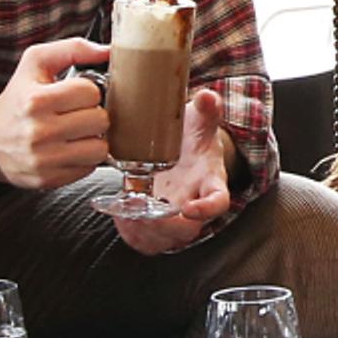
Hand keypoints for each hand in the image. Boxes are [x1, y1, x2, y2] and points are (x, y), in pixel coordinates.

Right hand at [0, 38, 109, 189]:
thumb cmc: (17, 98)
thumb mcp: (35, 63)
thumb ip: (73, 49)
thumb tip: (109, 51)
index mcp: (36, 100)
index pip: (91, 92)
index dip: (88, 91)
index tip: (75, 94)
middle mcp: (39, 131)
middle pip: (100, 120)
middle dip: (93, 114)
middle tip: (78, 114)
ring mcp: (44, 159)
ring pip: (100, 148)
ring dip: (93, 138)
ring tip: (77, 132)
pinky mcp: (49, 179)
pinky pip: (89, 168)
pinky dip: (84, 158)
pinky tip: (69, 149)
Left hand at [109, 88, 232, 254]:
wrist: (184, 154)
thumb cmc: (193, 139)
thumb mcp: (201, 122)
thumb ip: (207, 109)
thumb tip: (206, 96)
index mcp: (210, 181)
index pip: (218, 202)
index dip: (207, 210)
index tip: (190, 208)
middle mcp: (194, 204)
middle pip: (187, 230)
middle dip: (163, 225)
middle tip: (140, 205)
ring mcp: (174, 218)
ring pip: (163, 240)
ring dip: (142, 230)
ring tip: (125, 208)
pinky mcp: (155, 226)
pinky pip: (144, 242)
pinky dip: (129, 231)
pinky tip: (119, 211)